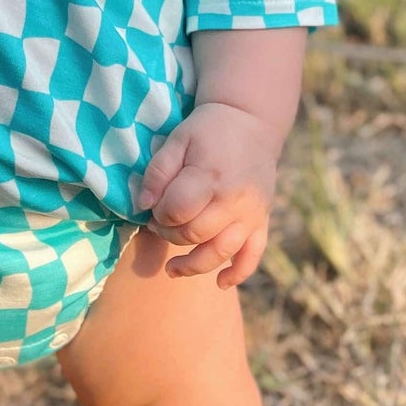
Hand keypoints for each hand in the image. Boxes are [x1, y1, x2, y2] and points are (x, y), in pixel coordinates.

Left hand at [136, 102, 278, 288]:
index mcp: (209, 177)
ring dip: (194, 266)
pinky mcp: (262, 220)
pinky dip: (238, 273)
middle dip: (171, 235)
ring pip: (221, 252)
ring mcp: (251, 214)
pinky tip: (220, 283)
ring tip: (172, 270)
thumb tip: (143, 206)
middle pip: (195, 235)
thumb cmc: (208, 131)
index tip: (154, 209)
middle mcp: (233, 200)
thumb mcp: (177, 140)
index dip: (159, 216)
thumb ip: (157, 173)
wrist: (251, 122)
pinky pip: (253, 255)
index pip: (177, 212)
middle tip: (160, 225)